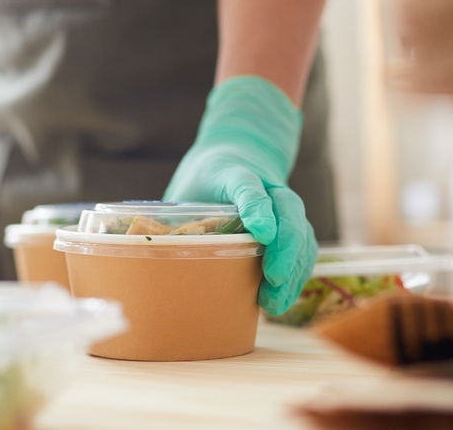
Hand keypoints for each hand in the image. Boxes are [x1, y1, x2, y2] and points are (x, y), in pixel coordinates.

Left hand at [164, 76, 316, 314]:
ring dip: (294, 267)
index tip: (261, 233)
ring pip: (302, 230)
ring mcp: (283, 201)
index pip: (248, 185)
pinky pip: (304, 244)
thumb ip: (174, 217)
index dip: (256, 208)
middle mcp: (267, 184)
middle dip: (285, 247)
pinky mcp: (292, 220)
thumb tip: (148, 258)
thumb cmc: (204, 178)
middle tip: (272, 279)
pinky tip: (282, 296)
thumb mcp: (185, 188)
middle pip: (287, 209)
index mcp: (234, 172)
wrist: (238, 150)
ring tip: (274, 302)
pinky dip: (298, 272)